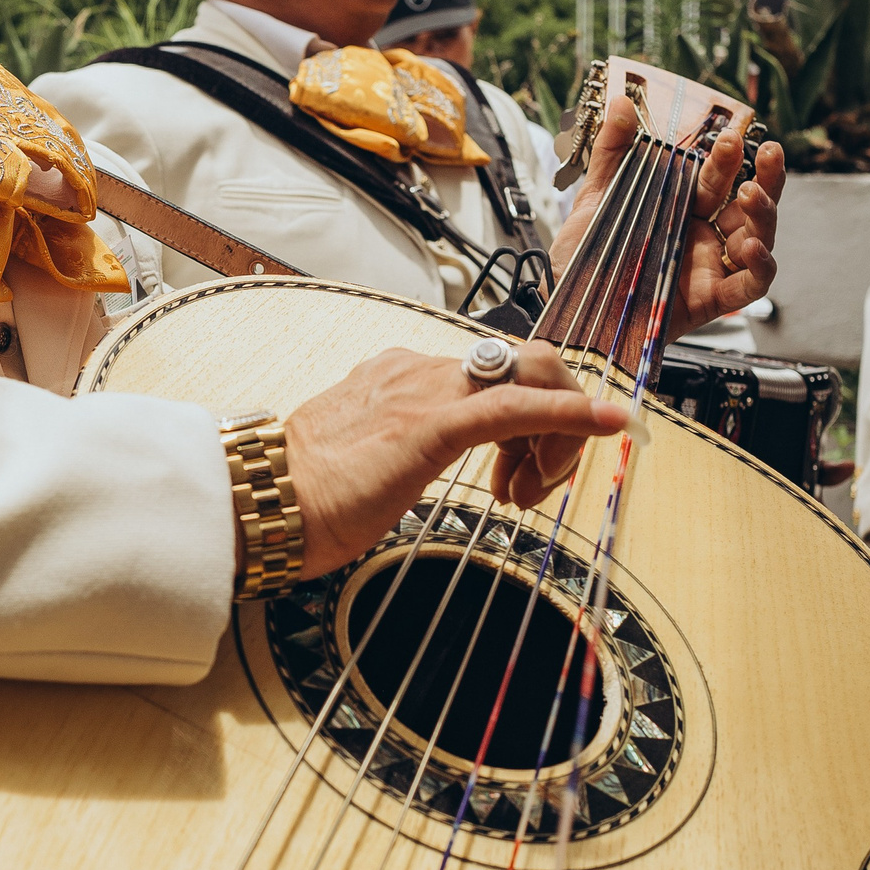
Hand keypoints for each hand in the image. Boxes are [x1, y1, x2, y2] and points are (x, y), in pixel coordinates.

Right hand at [283, 341, 631, 579]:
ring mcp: (425, 391)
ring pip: (532, 381)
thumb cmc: (304, 497)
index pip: (491, 375)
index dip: (528, 419)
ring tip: (526, 495)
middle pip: (525, 366)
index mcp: (400, 377)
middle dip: (556, 419)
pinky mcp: (432, 424)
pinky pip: (518, 407)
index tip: (521, 471)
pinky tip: (606, 425)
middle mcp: (418, 370)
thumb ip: (397, 446)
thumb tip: (410, 463)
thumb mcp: (367, 460)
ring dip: (557, 438)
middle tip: (536, 484)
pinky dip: (572, 414)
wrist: (263, 502)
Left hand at [550, 96, 784, 336]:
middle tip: (765, 153)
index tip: (731, 135)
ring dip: (764, 215)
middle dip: (765, 177)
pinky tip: (754, 248)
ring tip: (751, 195)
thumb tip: (622, 104)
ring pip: (758, 239)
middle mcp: (702, 235)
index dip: (729, 158)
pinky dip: (761, 267)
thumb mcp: (596, 197)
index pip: (717, 178)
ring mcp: (710, 267)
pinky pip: (750, 285)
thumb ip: (612, 151)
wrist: (567, 302)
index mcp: (682, 207)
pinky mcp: (711, 300)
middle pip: (749, 205)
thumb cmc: (585, 255)